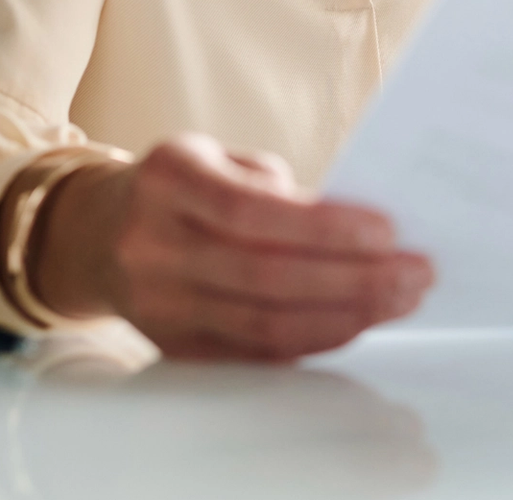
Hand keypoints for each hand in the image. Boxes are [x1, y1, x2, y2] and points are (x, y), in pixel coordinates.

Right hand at [29, 132, 431, 360]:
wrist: (98, 233)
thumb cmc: (182, 188)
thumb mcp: (220, 159)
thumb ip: (282, 191)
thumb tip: (364, 232)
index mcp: (169, 180)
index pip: (252, 213)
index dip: (325, 228)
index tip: (388, 232)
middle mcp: (153, 245)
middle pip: (265, 277)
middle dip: (353, 280)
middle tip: (414, 274)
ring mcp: (157, 304)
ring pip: (264, 325)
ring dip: (345, 316)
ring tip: (399, 300)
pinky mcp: (172, 346)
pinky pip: (255, 353)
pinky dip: (313, 340)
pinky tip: (356, 323)